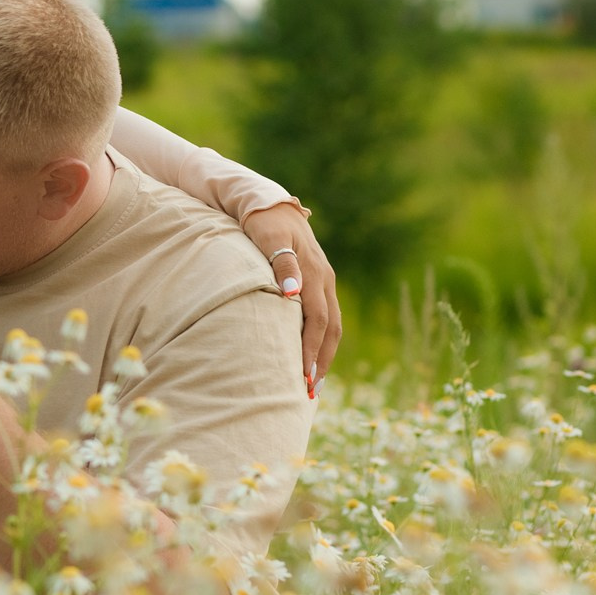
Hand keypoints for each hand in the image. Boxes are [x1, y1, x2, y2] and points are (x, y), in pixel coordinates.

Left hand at [240, 203, 341, 390]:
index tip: (304, 377)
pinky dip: (321, 339)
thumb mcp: (268, 238)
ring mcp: (323, 279)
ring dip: (324, 354)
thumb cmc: (263, 221)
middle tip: (310, 392)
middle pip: (331, 328)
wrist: (269, 202)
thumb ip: (281, 265)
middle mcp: (324, 278)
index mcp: (314, 272)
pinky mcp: (317, 280)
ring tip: (313, 383)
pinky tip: (312, 354)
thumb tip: (292, 294)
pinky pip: (325, 316)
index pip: (318, 320)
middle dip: (321, 361)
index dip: (312, 349)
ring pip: (332, 324)